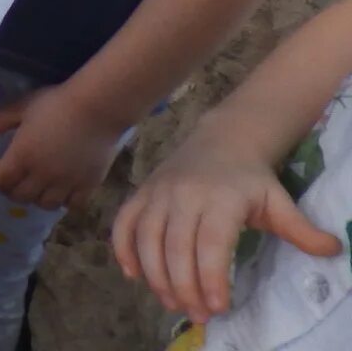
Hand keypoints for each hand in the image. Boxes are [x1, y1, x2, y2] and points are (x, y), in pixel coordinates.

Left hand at [0, 84, 129, 209]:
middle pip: (20, 195)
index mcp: (22, 155)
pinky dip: (64, 203)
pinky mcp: (88, 185)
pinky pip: (72, 205)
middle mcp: (42, 174)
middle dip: (10, 191)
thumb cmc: (55, 103)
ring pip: (45, 204)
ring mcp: (66, 183)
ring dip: (35, 199)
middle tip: (9, 183)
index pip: (0, 179)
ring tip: (34, 189)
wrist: (96, 108)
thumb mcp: (22, 107)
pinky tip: (61, 193)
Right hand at [113, 114, 342, 324]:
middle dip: (184, 286)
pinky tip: (133, 276)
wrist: (221, 139)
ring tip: (172, 303)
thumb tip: (334, 251)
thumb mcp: (279, 202)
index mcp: (220, 198)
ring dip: (156, 276)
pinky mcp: (141, 193)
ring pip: (147, 238)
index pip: (211, 242)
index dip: (211, 276)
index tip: (218, 306)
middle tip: (197, 315)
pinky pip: (124, 223)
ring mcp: (158, 193)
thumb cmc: (251, 179)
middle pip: (176, 246)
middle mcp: (184, 194)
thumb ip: (302, 229)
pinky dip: (123, 250)